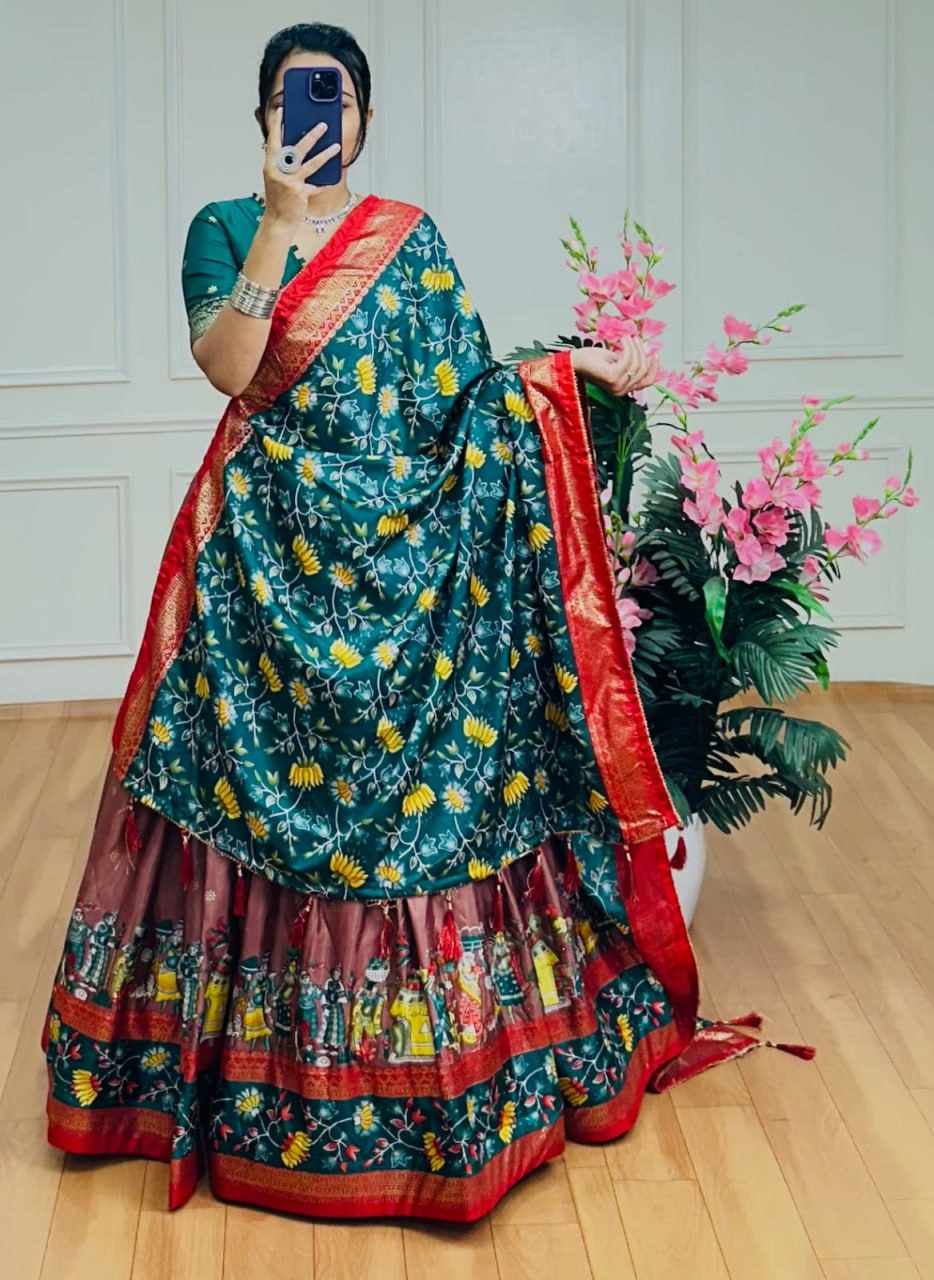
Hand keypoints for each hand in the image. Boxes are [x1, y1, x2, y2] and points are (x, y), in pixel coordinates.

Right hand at [260, 105, 341, 228]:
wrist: (278, 221)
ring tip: (337, 146)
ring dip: (325, 154)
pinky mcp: (299, 193)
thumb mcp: (277, 178)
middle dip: (311, 136)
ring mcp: (289, 182)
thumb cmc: (279, 198)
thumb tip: (301, 147)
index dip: (277, 125)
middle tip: (323, 125)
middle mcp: (278, 171)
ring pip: (311, 164)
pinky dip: (324, 184)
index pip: (273, 141)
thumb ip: (285, 164)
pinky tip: (333, 179)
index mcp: (270, 165)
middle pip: (297, 149)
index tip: (282, 111)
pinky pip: (316, 186)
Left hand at [571, 338, 658, 396]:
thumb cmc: (594, 360)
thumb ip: (632, 361)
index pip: (648, 381)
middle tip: (635, 338)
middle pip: (643, 370)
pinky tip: (623, 339)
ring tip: (628, 337)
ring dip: (635, 348)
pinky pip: (628, 360)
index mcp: (624, 389)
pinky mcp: (611, 377)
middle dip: (642, 352)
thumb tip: (649, 352)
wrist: (575, 361)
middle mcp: (621, 391)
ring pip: (637, 365)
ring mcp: (616, 386)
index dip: (654, 367)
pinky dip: (628, 347)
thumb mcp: (617, 360)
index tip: (655, 352)